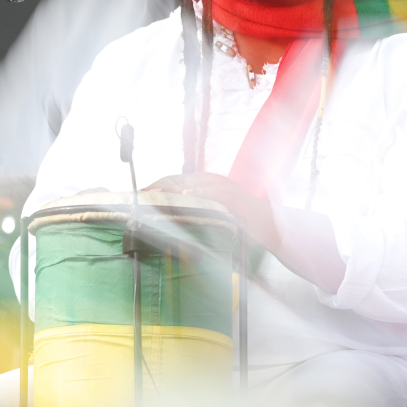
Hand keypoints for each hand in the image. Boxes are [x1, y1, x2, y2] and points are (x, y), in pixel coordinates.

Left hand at [145, 173, 278, 249]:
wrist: (267, 225)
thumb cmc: (237, 221)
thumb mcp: (211, 215)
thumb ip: (193, 212)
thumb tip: (169, 220)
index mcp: (203, 184)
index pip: (174, 182)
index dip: (156, 187)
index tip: (140, 195)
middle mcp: (210, 181)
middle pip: (178, 180)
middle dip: (158, 187)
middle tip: (141, 195)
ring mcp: (221, 186)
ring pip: (191, 183)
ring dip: (172, 189)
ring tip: (155, 195)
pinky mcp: (232, 194)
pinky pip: (213, 192)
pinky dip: (199, 192)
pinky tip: (186, 196)